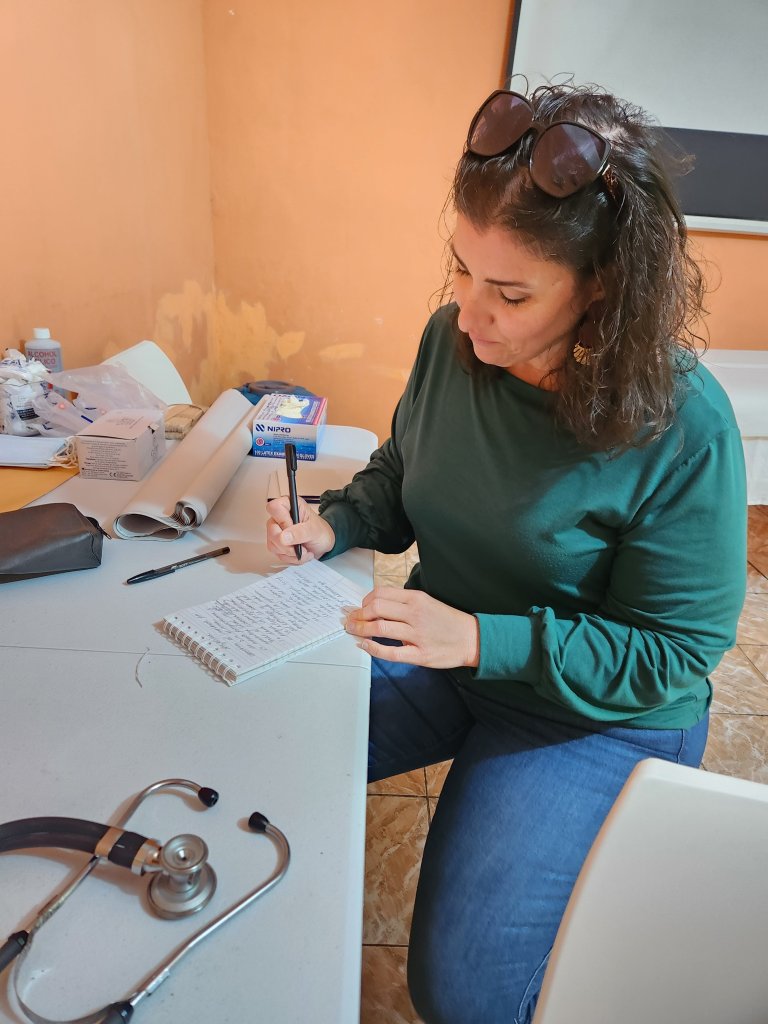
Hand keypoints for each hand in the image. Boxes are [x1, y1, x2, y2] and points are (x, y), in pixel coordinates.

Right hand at [266, 496, 335, 563]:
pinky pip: (277, 554)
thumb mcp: (314, 530)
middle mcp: (279, 517)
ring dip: (291, 553)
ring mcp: (276, 531)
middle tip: (302, 546)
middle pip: (271, 530)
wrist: (323, 543)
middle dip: (287, 543)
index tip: (294, 528)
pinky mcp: (276, 544)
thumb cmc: (320, 531)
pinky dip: (291, 557)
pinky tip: (300, 554)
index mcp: (289, 505)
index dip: (282, 520)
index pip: (274, 507)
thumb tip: (283, 537)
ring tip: (305, 551)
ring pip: (273, 545)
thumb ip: (300, 532)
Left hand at [345, 587, 479, 668]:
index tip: (359, 608)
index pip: (381, 594)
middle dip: (357, 615)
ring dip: (360, 630)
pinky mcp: (420, 654)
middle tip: (350, 621)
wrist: (471, 638)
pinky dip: (373, 649)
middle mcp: (415, 614)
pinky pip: (391, 652)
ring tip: (352, 631)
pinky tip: (364, 646)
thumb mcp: (427, 602)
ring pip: (380, 628)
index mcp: (416, 599)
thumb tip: (377, 606)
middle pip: (376, 608)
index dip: (364, 601)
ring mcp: (417, 634)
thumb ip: (404, 603)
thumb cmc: (448, 621)